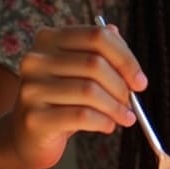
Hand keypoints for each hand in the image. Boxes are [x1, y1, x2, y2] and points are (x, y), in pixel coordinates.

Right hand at [5, 23, 145, 168]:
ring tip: (124, 117)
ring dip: (115, 107)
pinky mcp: (33, 117)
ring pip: (89, 91)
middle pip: (95, 64)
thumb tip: (116, 33)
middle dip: (122, 86)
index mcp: (49, 39)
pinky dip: (103, 121)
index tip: (140, 81)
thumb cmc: (62, 100)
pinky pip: (81, 116)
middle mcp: (36, 59)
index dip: (126, 58)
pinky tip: (108, 126)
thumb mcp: (80, 72)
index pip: (97, 36)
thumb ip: (98, 51)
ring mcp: (31, 88)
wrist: (29, 136)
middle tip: (132, 102)